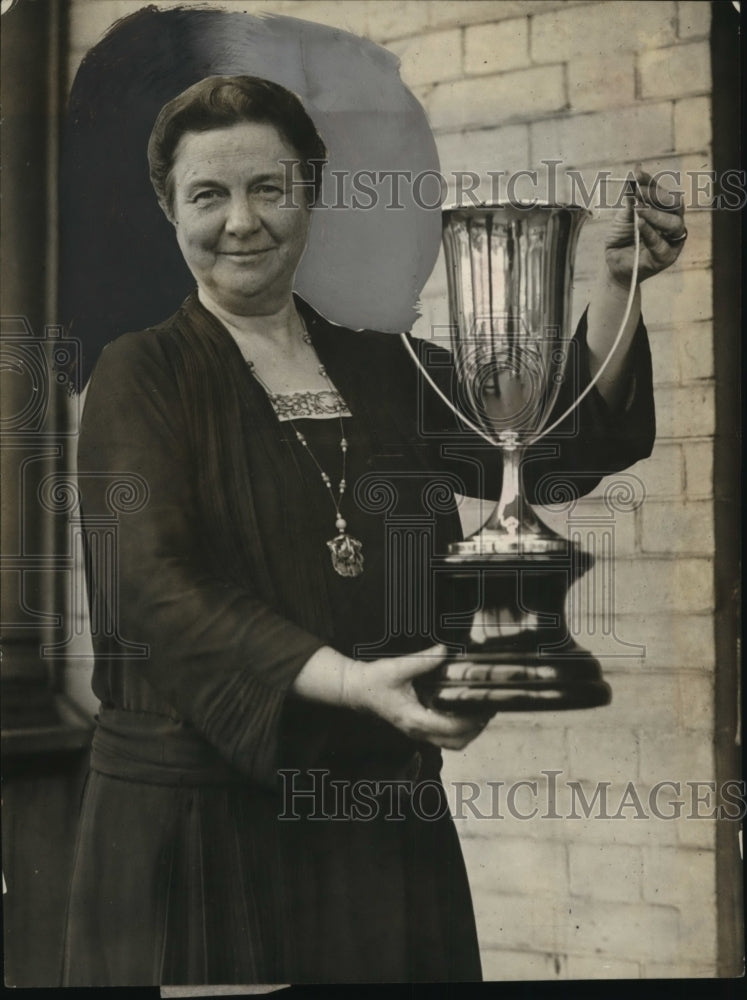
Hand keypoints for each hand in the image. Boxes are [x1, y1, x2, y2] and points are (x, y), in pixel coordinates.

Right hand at [343, 644, 490, 750]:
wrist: (356, 690)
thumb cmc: (374, 681)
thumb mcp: (399, 667)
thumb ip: (424, 660)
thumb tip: (446, 649)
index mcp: (415, 719)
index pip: (452, 728)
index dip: (472, 720)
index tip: (485, 707)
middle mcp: (417, 731)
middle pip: (456, 743)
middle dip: (476, 729)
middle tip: (488, 708)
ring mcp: (417, 732)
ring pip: (451, 743)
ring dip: (468, 731)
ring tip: (480, 710)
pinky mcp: (417, 727)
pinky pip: (443, 736)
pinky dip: (458, 728)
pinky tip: (464, 710)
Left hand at [605, 165, 686, 286]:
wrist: (614, 265)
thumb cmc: (622, 239)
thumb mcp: (623, 217)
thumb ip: (630, 201)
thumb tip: (633, 177)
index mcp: (664, 209)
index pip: (662, 192)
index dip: (651, 182)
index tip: (637, 174)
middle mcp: (672, 222)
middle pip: (675, 204)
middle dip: (657, 195)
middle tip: (639, 191)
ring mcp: (672, 240)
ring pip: (674, 223)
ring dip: (655, 214)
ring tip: (639, 209)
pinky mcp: (666, 257)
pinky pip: (661, 244)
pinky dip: (650, 233)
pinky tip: (639, 224)